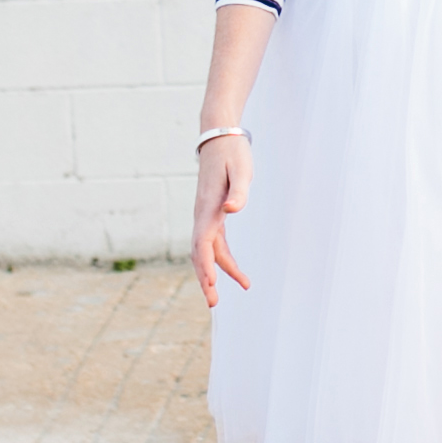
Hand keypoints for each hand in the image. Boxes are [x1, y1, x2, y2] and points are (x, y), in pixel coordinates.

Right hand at [192, 135, 250, 304]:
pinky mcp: (212, 215)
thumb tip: (231, 211)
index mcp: (208, 206)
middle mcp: (202, 214)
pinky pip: (214, 244)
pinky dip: (222, 260)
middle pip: (200, 253)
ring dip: (214, 274)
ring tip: (228, 294)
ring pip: (206, 252)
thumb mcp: (241, 170)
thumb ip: (239, 192)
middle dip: (205, 279)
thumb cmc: (233, 154)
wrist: (219, 138)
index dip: (206, 263)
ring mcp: (205, 216)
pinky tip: (236, 273)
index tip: (212, 283)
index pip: (203, 241)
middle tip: (213, 304)